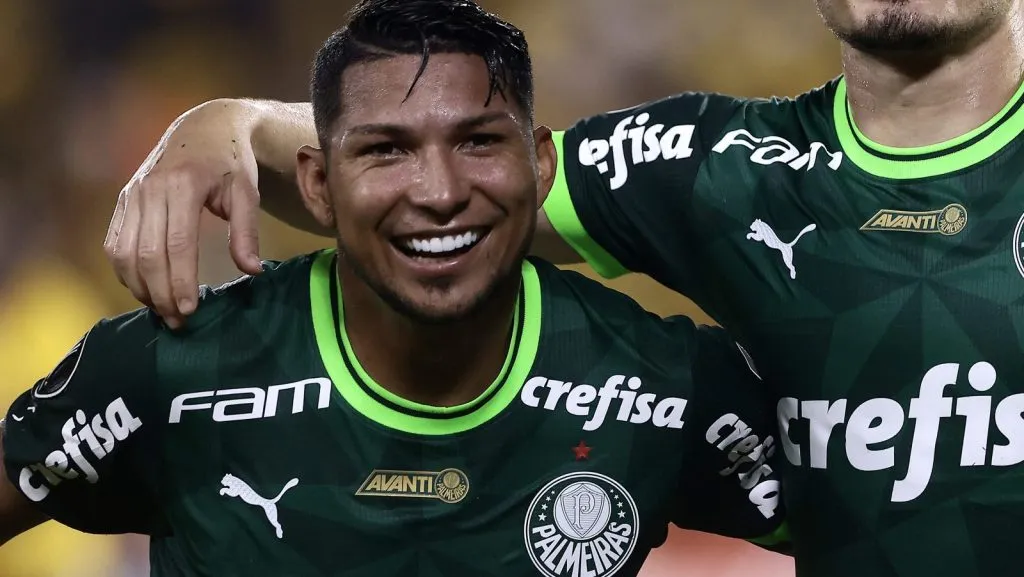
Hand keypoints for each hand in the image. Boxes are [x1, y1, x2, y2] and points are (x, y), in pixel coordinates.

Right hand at [105, 99, 263, 327]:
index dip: (180, 281)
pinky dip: (126, 272)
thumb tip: (251, 271)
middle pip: (146, 254)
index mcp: (183, 185)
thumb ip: (247, 231)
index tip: (190, 311)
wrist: (204, 129)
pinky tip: (145, 290)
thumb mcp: (247, 192)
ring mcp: (132, 194)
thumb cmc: (232, 163)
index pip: (177, 244)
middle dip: (160, 293)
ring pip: (123, 252)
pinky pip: (114, 243)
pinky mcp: (123, 201)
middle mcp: (150, 189)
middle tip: (178, 322)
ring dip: (139, 288)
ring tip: (163, 311)